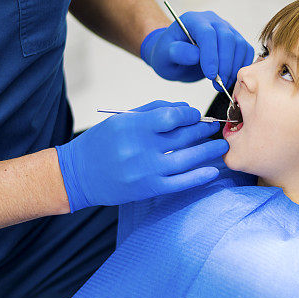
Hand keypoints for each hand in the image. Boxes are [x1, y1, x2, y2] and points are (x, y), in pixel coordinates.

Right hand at [55, 100, 228, 210]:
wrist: (77, 175)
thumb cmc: (101, 143)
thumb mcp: (121, 119)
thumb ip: (153, 111)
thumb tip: (186, 109)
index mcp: (132, 126)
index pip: (171, 117)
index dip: (190, 115)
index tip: (196, 115)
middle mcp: (139, 148)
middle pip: (182, 137)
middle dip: (203, 130)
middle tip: (214, 127)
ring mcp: (145, 171)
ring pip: (187, 159)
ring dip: (208, 151)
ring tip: (221, 145)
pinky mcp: (148, 189)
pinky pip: (180, 183)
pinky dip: (199, 177)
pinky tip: (213, 171)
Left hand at [140, 10, 255, 90]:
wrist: (176, 54)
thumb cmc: (168, 54)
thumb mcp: (164, 56)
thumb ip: (176, 52)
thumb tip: (196, 55)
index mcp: (193, 20)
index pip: (207, 34)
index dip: (211, 55)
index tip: (210, 75)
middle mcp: (212, 21)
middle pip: (227, 38)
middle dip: (224, 64)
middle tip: (218, 84)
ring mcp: (226, 29)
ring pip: (239, 45)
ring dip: (234, 67)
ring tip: (222, 84)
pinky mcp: (235, 39)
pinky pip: (246, 50)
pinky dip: (241, 66)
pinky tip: (230, 78)